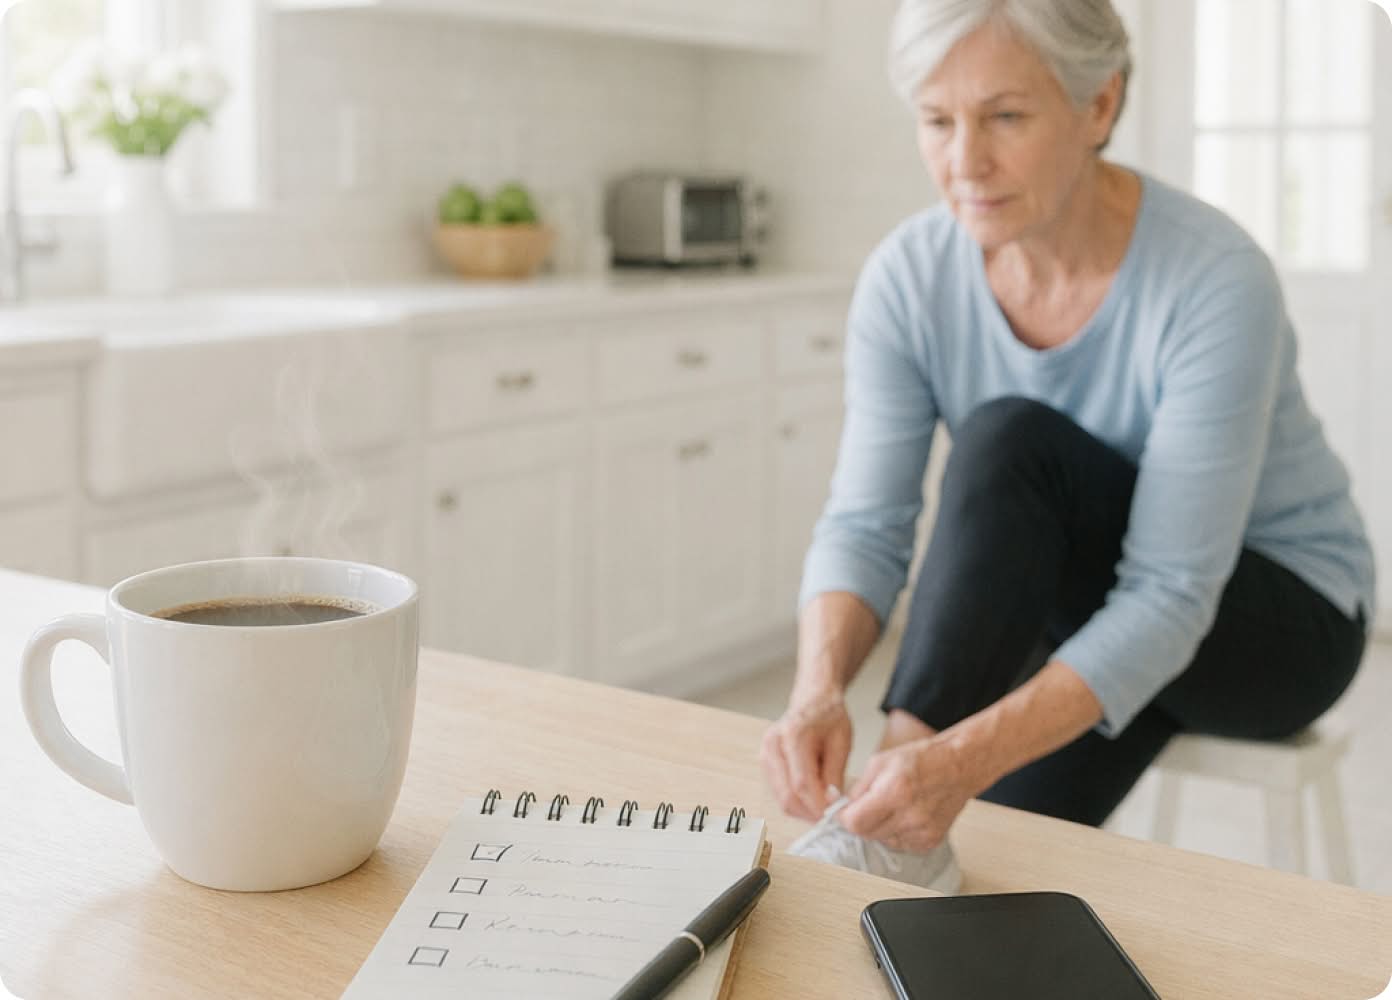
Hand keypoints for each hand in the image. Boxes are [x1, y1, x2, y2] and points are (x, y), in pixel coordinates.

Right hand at [760, 691, 852, 820]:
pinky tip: (812, 799)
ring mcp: (766, 754)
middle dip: (809, 812)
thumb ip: (835, 773)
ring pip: (780, 797)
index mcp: (793, 735)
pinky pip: (778, 791)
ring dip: (802, 810)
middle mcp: (773, 745)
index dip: (817, 804)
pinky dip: (796, 801)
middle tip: (830, 818)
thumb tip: (831, 802)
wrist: (813, 699)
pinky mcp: (766, 762)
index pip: (801, 783)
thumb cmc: (829, 716)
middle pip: (786, 794)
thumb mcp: (842, 741)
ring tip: (823, 809)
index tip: (834, 815)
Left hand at [838, 734, 978, 852]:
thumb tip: (841, 808)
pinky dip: (897, 832)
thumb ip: (858, 788)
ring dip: (880, 827)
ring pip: (882, 840)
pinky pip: (901, 844)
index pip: (855, 823)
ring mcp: (922, 831)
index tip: (845, 812)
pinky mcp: (930, 841)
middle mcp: (910, 815)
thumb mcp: (880, 762)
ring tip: (893, 806)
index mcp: (895, 791)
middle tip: (870, 804)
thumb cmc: (921, 759)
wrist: (958, 766)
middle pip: (867, 834)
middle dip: (862, 821)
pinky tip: (906, 814)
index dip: (844, 818)